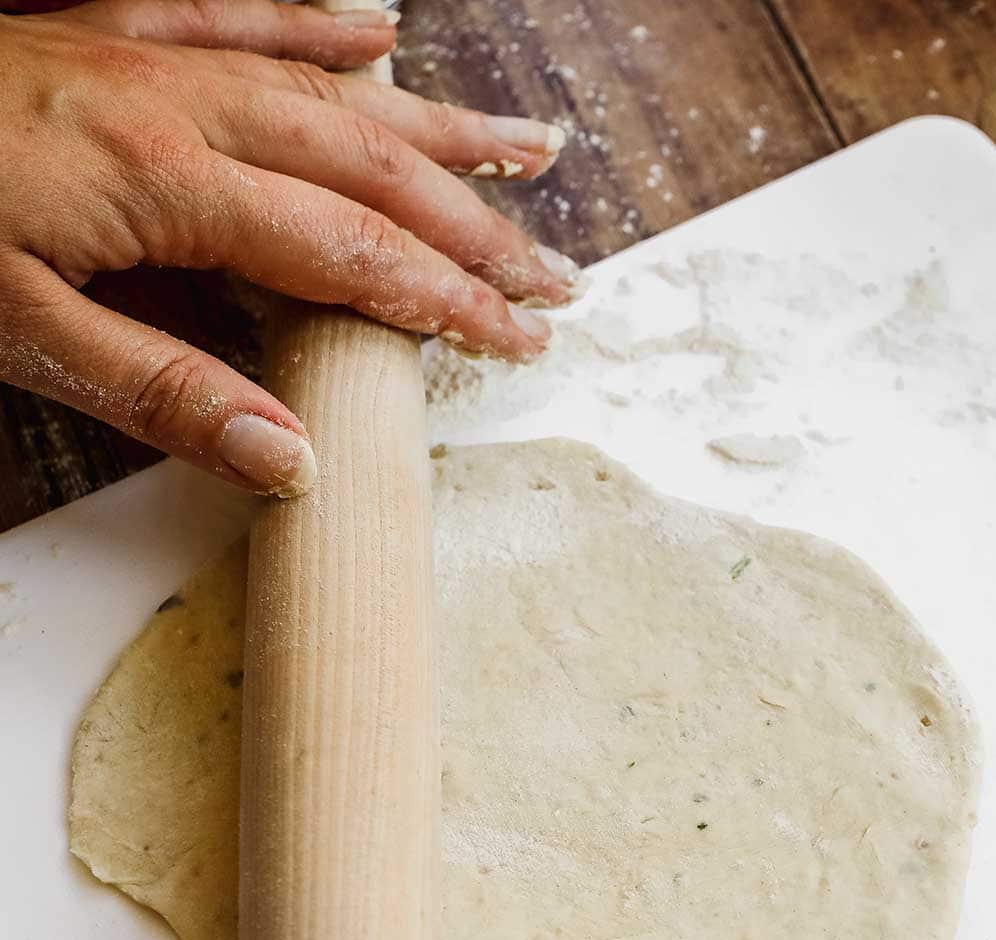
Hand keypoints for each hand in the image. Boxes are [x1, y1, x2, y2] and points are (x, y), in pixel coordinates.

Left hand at [0, 1, 580, 494]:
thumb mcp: (18, 330)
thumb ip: (159, 392)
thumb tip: (288, 456)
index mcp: (169, 182)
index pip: (346, 249)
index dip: (444, 298)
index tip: (518, 339)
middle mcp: (183, 106)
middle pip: (367, 165)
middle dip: (474, 225)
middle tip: (558, 274)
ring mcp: (153, 57)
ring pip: (331, 85)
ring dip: (436, 125)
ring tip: (526, 150)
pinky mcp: (115, 34)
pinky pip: (242, 13)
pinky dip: (321, 20)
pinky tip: (380, 24)